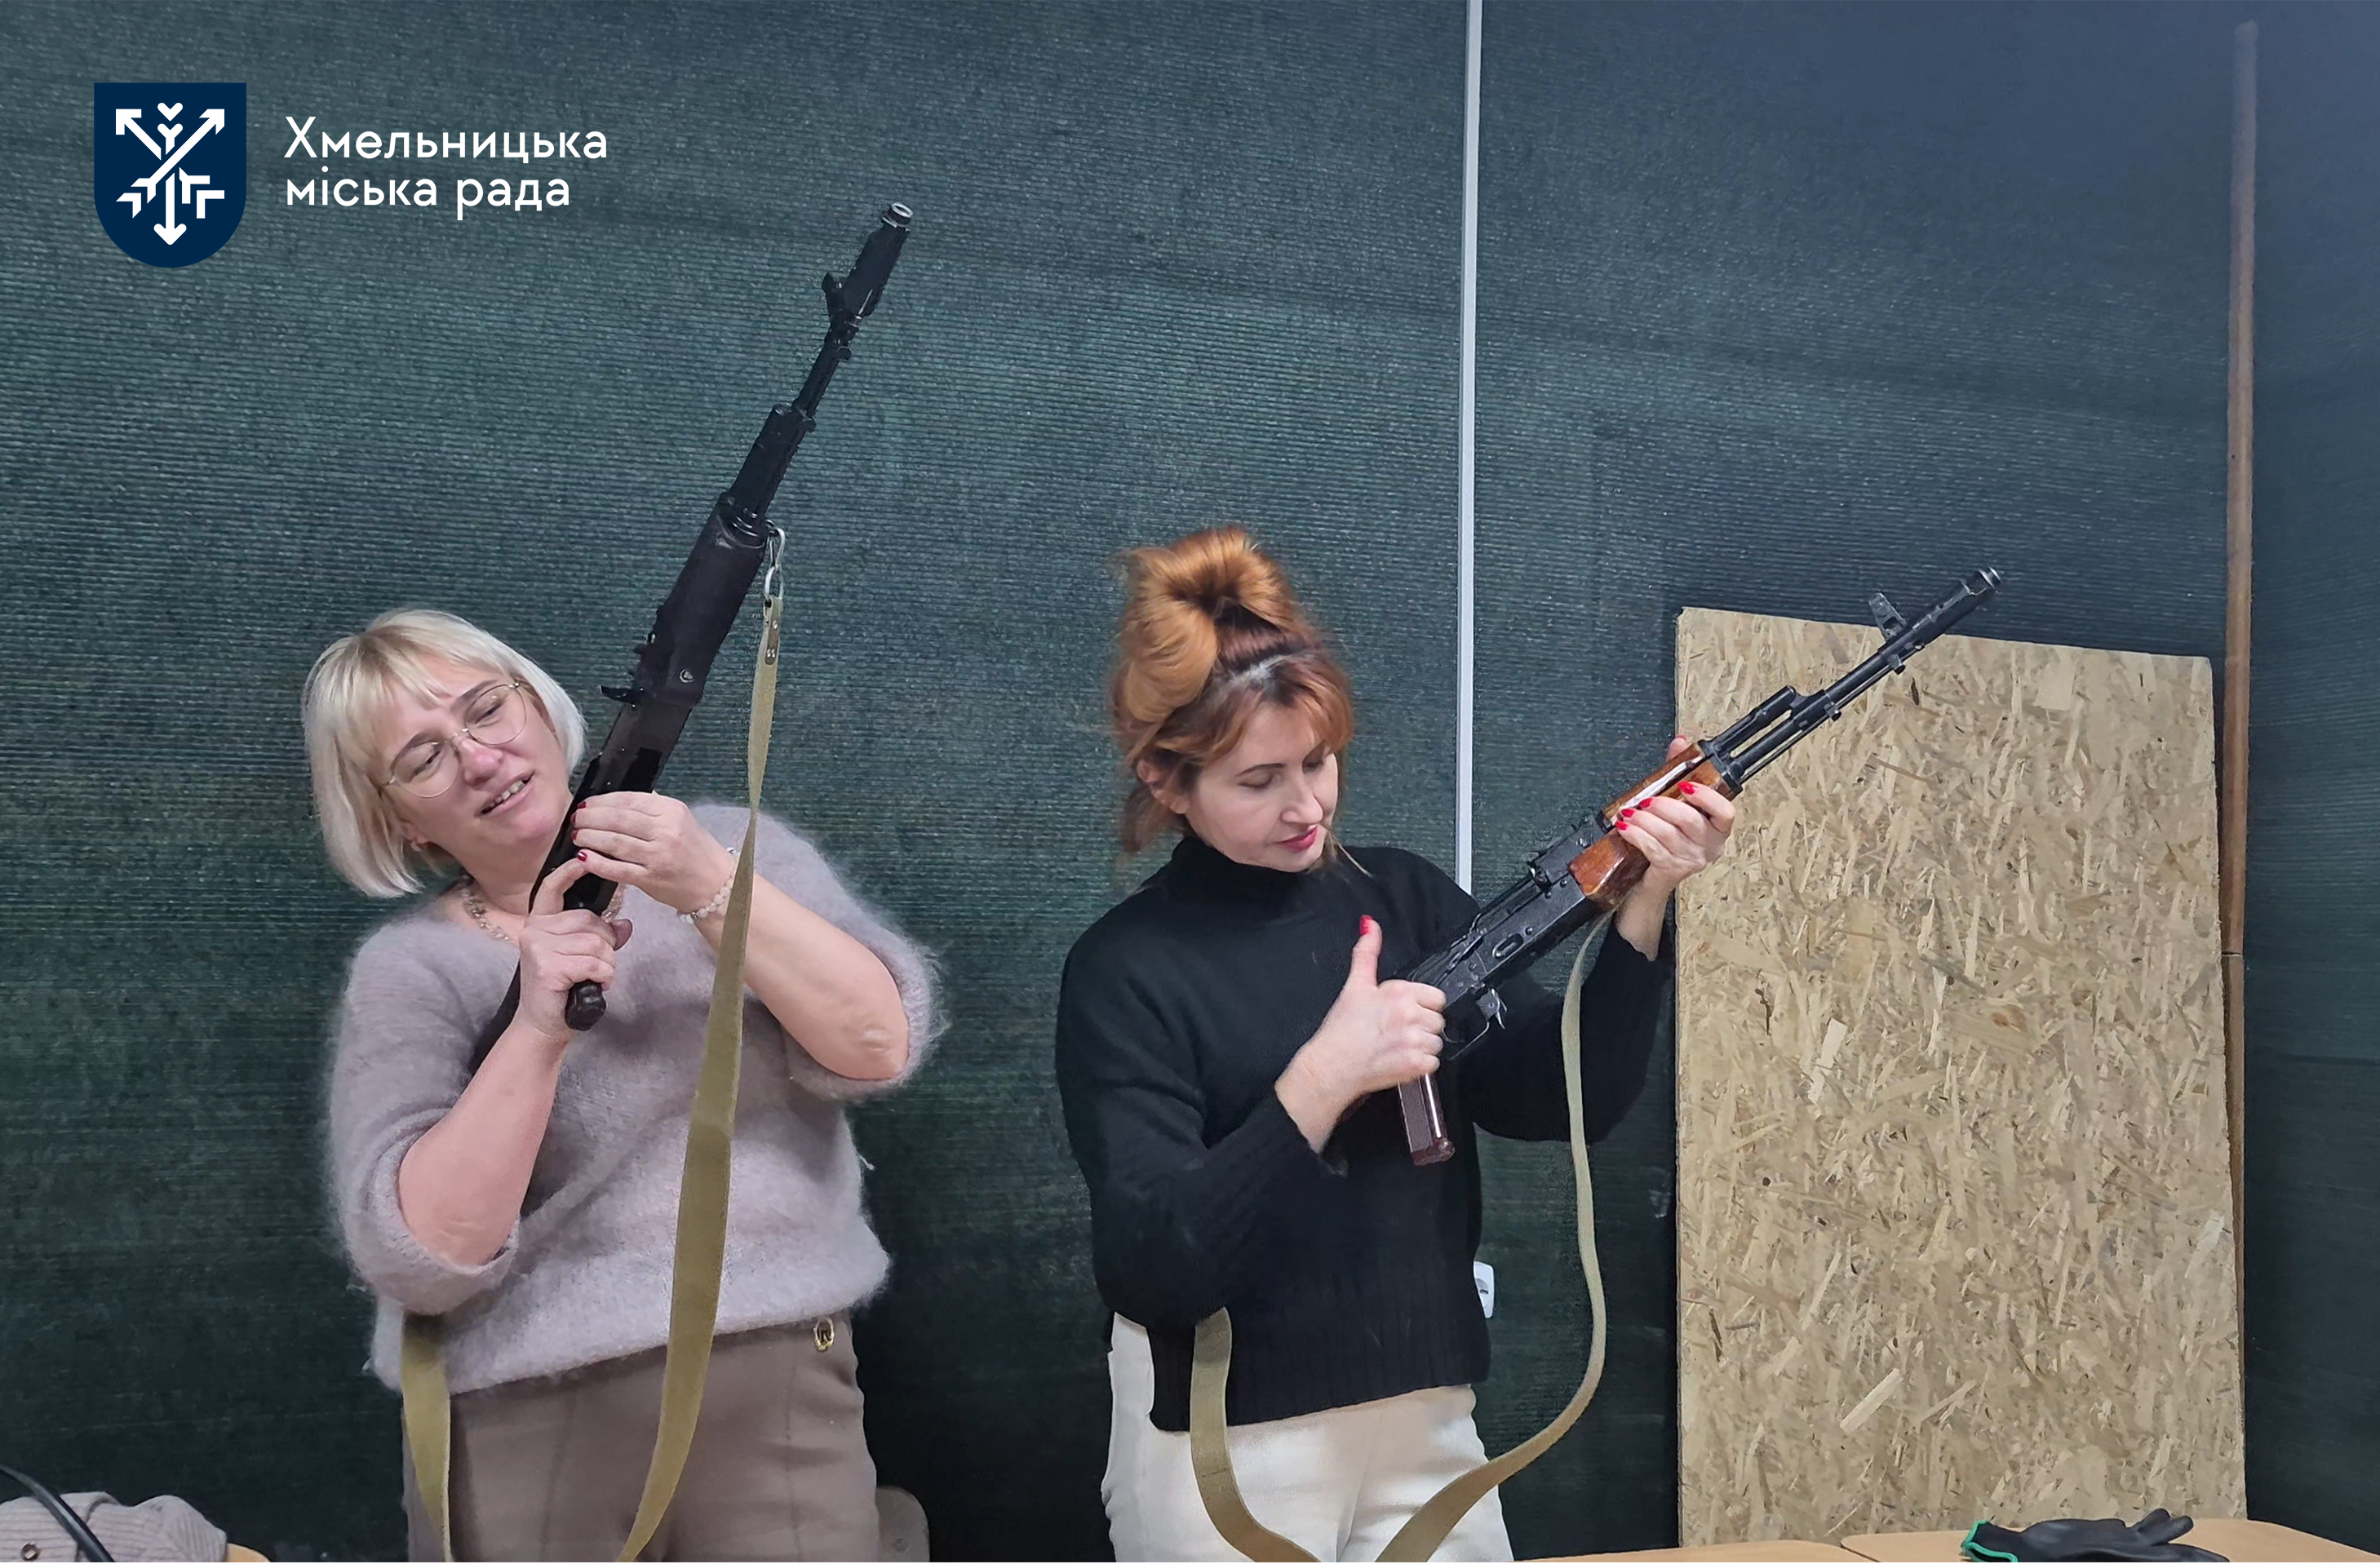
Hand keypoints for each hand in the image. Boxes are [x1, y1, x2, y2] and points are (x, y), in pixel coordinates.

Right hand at [514, 856, 632, 1046]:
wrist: (543, 1025)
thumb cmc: (562, 989)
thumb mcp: (582, 957)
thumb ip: (600, 937)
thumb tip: (625, 924)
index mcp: (540, 923)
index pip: (551, 889)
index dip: (569, 872)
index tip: (584, 857)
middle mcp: (534, 930)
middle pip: (590, 921)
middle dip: (606, 945)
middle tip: (597, 966)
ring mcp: (538, 947)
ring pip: (595, 942)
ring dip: (606, 964)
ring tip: (594, 978)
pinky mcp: (547, 966)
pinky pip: (594, 962)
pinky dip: (603, 976)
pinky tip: (595, 986)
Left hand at [570, 792, 737, 915]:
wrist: (717, 885)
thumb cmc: (696, 851)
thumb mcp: (681, 820)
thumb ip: (653, 810)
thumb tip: (618, 802)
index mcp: (672, 811)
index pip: (629, 800)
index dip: (602, 801)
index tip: (586, 804)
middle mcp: (666, 830)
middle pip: (618, 819)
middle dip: (591, 818)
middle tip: (576, 819)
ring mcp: (659, 856)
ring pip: (615, 842)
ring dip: (590, 837)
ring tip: (577, 835)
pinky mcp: (651, 879)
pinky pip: (618, 869)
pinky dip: (598, 863)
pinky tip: (584, 858)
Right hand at [1276, 917, 1445, 1148]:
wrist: (1330, 1066)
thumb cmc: (1341, 1029)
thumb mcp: (1355, 985)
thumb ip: (1367, 953)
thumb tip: (1370, 924)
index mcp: (1400, 992)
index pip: (1436, 997)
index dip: (1421, 1006)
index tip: (1404, 1014)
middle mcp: (1411, 1014)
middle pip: (1438, 1021)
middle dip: (1421, 1027)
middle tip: (1396, 1032)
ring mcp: (1415, 1041)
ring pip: (1437, 1042)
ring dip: (1422, 1047)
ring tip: (1397, 1047)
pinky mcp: (1416, 1065)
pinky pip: (1433, 1063)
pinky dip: (1420, 1066)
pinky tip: (1400, 1061)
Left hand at [1613, 735, 1736, 899]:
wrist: (1658, 870)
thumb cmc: (1672, 832)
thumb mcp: (1678, 801)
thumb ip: (1680, 770)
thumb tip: (1680, 741)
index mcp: (1718, 826)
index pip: (1725, 812)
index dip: (1707, 798)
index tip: (1686, 785)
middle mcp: (1709, 845)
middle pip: (1690, 821)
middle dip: (1664, 806)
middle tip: (1647, 799)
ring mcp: (1691, 859)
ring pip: (1667, 835)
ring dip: (1644, 820)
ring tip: (1631, 812)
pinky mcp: (1671, 869)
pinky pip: (1652, 848)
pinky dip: (1636, 834)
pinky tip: (1625, 826)